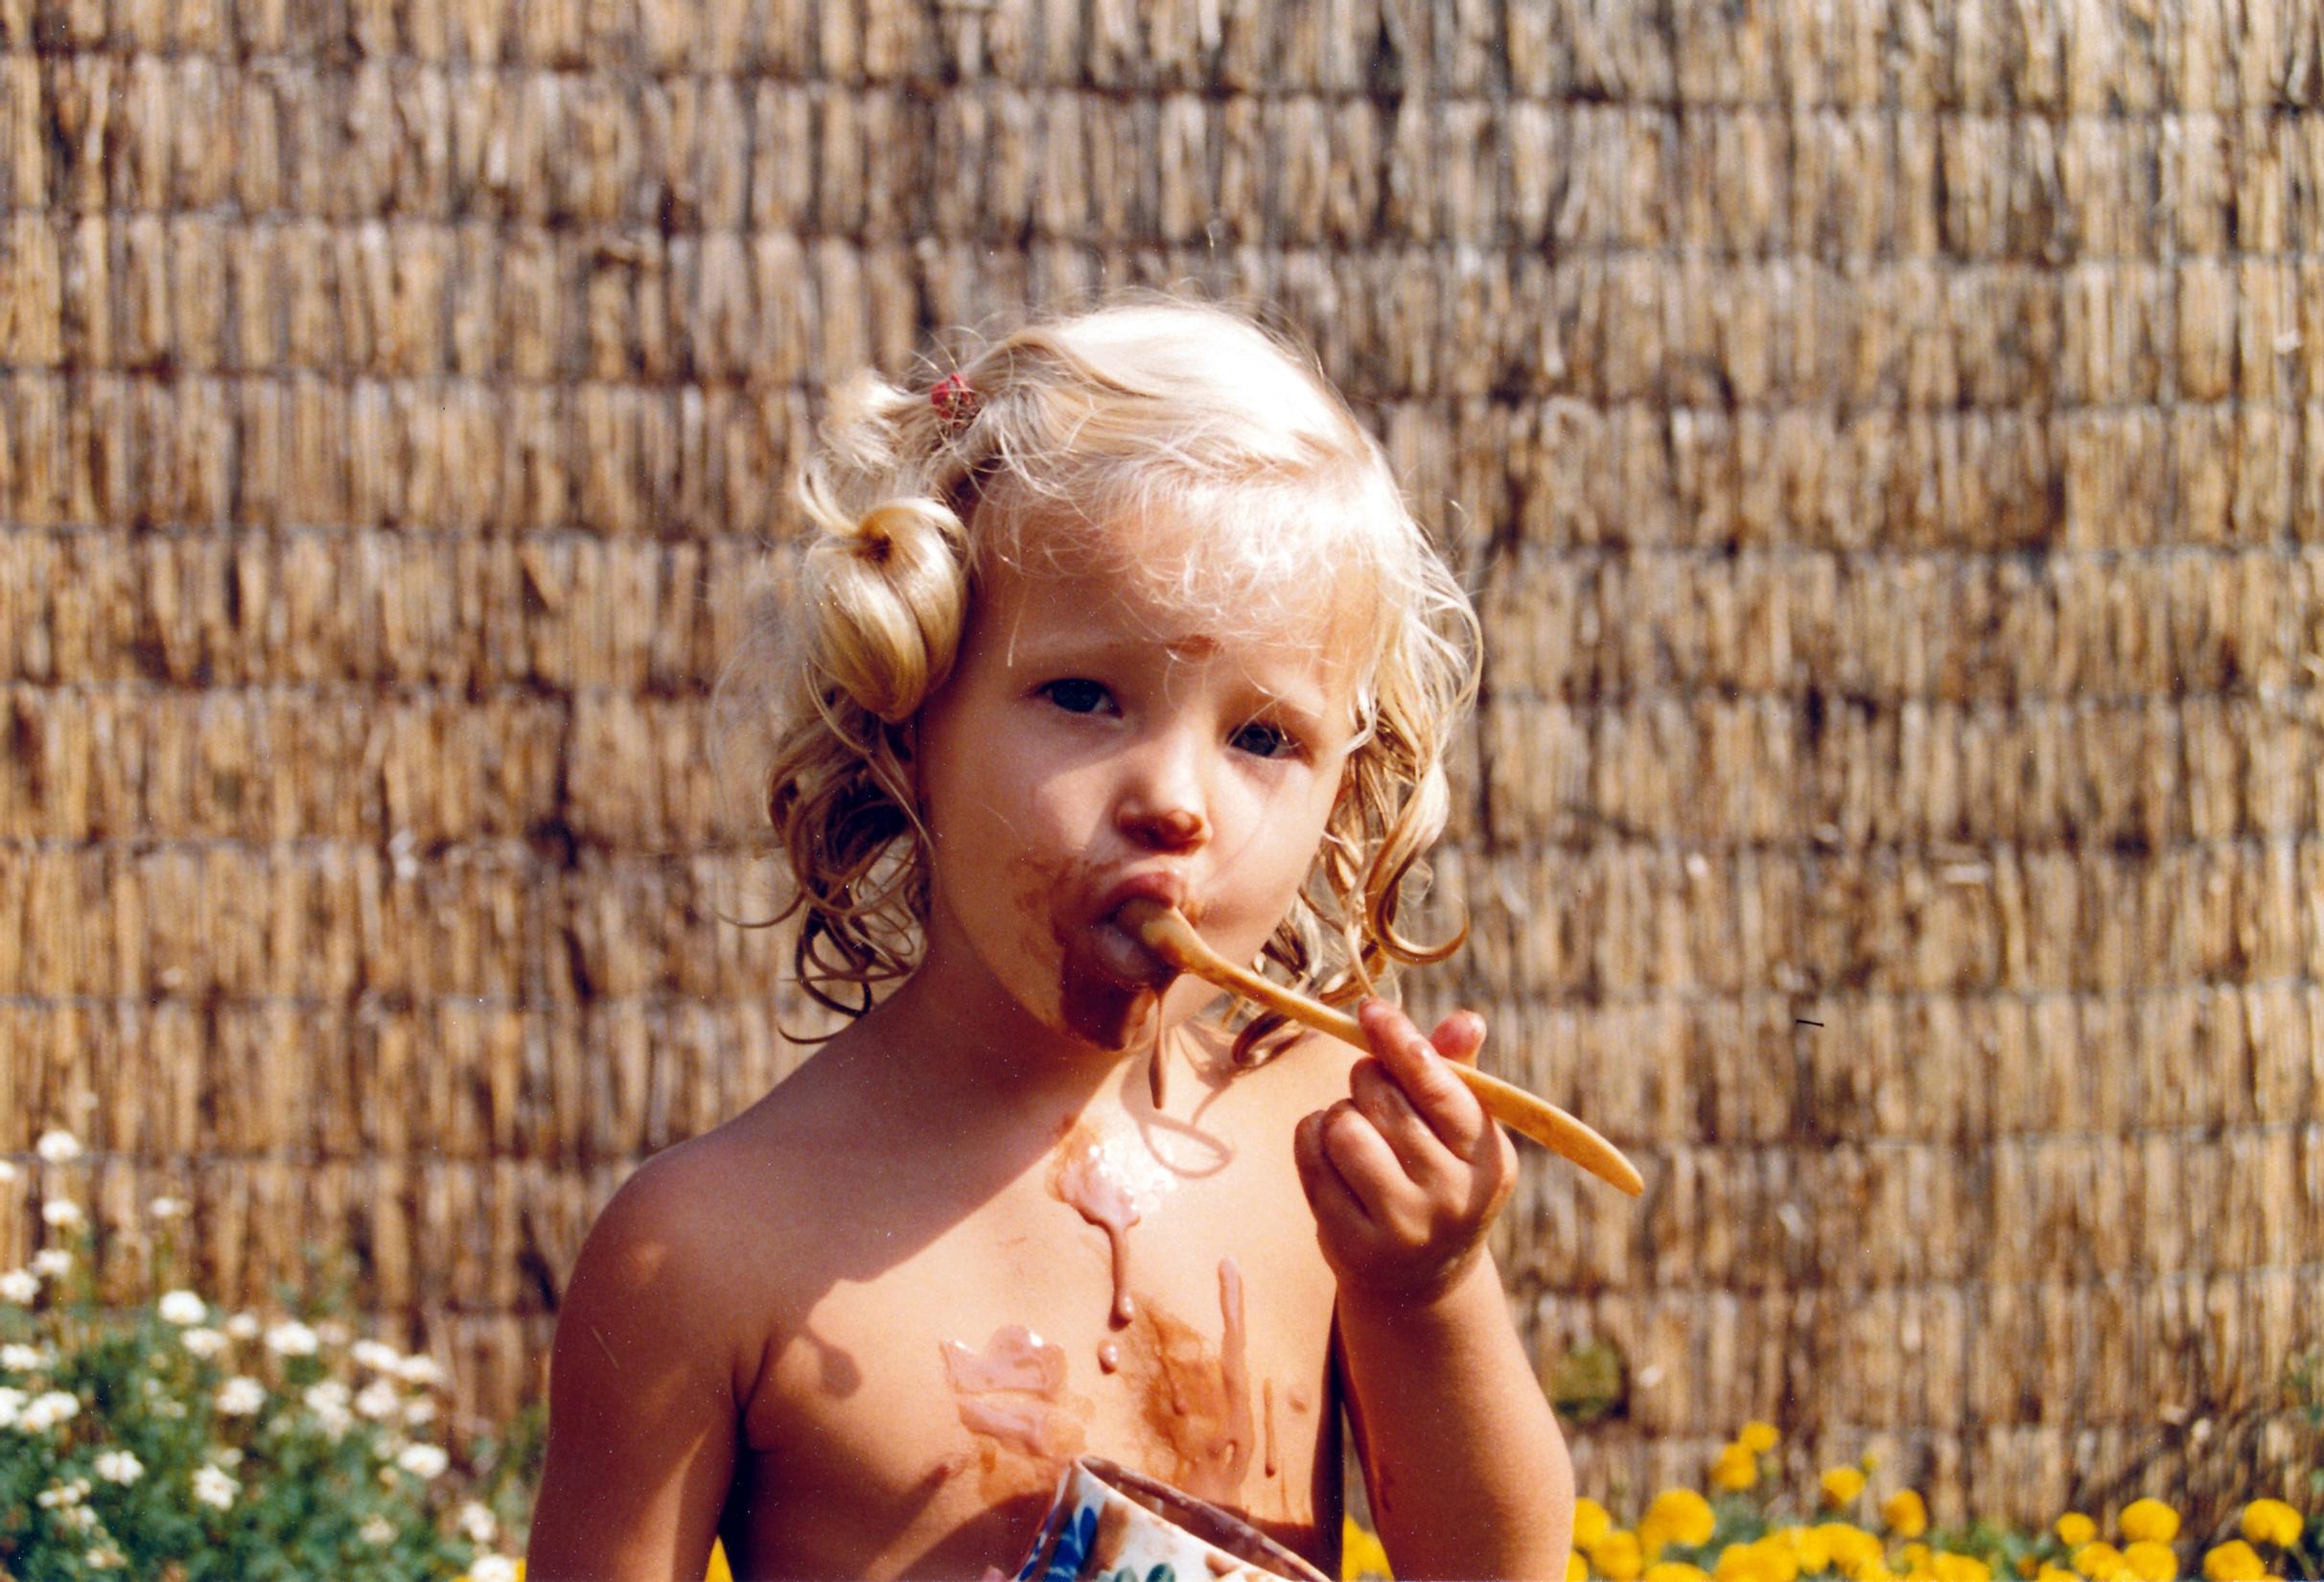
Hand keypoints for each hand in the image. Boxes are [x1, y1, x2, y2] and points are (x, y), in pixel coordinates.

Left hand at [1293, 999, 1518, 1304]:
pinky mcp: (1353, 1245)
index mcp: (1490, 1160)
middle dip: (1367, 1079)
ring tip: (1355, 1127)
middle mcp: (1452, 1198)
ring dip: (1339, 1113)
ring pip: (1343, 1127)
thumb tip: (1467, 1020)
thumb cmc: (1438, 1174)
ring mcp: (1403, 1228)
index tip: (1371, 1009)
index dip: (1401, 1041)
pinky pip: (1312, 1159)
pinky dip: (1311, 1137)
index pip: (1440, 1087)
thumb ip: (1456, 1072)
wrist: (1420, 1277)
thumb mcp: (1461, 1130)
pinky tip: (1329, 1148)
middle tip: (1370, 1088)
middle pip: (1383, 1100)